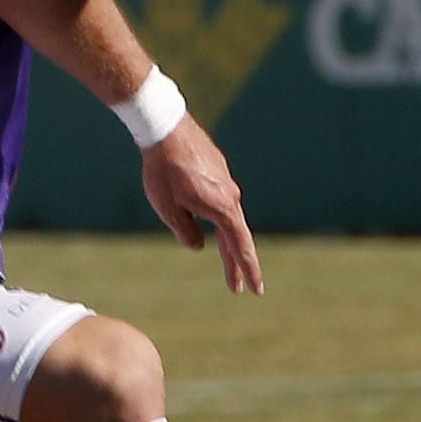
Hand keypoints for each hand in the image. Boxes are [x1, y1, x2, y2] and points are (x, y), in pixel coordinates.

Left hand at [139, 114, 262, 293]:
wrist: (165, 131)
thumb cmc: (164, 173)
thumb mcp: (169, 211)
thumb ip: (186, 233)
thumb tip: (199, 245)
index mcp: (223, 209)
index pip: (241, 246)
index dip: (248, 270)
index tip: (256, 290)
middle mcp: (230, 196)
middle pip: (235, 236)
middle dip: (235, 263)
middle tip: (237, 288)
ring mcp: (225, 182)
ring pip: (227, 218)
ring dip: (225, 242)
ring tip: (226, 263)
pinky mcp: (216, 171)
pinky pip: (219, 200)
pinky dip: (217, 218)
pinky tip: (208, 223)